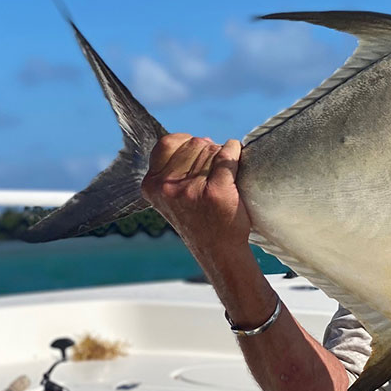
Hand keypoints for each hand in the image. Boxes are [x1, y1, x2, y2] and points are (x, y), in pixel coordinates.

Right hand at [142, 134, 249, 261]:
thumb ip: (173, 169)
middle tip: (216, 171)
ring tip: (224, 176)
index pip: (168, 143)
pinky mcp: (216, 191)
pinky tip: (237, 156)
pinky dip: (235, 151)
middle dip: (208, 151)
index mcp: (152, 184)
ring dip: (222, 155)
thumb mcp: (171, 196)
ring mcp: (192, 190)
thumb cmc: (200, 219)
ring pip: (211, 149)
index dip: (187, 145)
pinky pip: (227, 155)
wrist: (219, 250)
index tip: (198, 157)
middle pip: (194, 144)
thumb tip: (201, 140)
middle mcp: (168, 187)